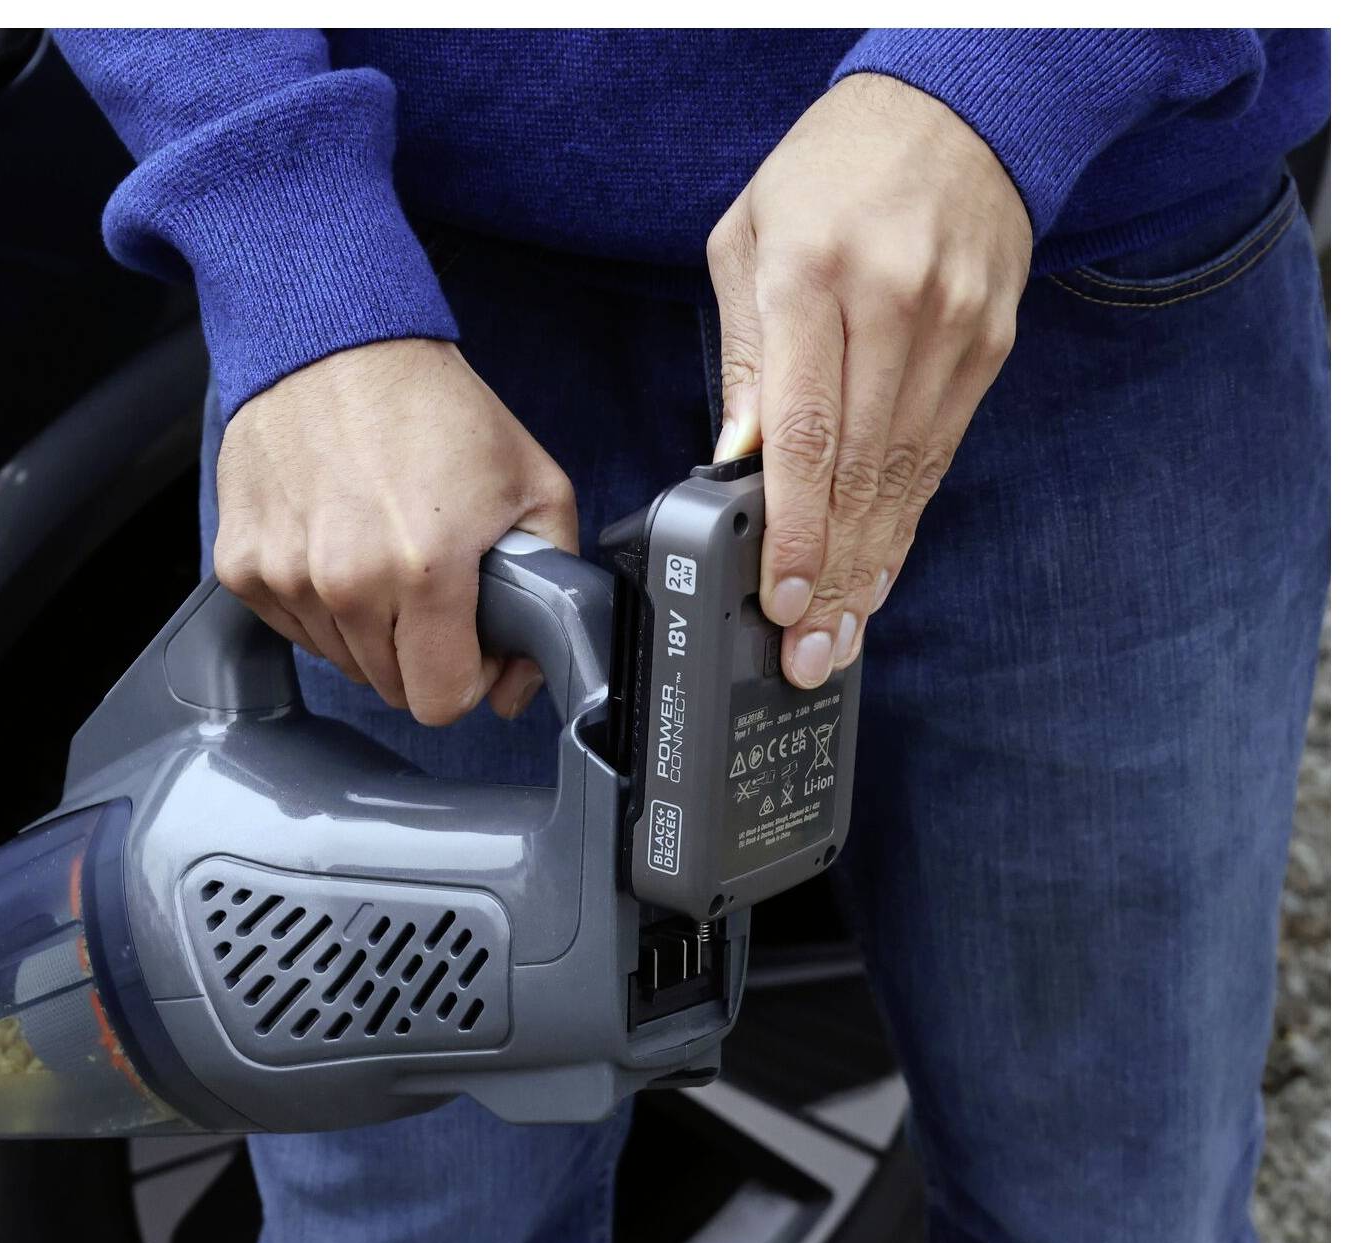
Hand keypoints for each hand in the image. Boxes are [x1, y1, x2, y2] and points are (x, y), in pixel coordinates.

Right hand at [213, 338, 577, 724]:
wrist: (333, 342)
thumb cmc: (431, 407)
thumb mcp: (535, 484)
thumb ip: (552, 588)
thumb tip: (518, 682)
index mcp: (424, 569)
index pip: (440, 701)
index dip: (467, 680)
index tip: (470, 643)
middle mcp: (345, 581)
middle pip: (389, 686)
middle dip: (420, 650)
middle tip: (432, 586)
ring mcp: (284, 575)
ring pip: (339, 660)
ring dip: (367, 627)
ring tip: (382, 552)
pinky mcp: (241, 565)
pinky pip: (291, 626)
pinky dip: (317, 602)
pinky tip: (337, 542)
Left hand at [709, 72, 1030, 686]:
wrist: (961, 108)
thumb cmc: (831, 171)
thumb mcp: (748, 240)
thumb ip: (744, 356)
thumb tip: (734, 459)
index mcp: (815, 277)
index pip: (806, 431)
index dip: (795, 528)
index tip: (781, 598)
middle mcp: (893, 308)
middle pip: (862, 471)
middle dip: (833, 575)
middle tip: (809, 652)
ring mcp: (953, 331)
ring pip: (909, 475)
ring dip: (874, 565)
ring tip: (842, 635)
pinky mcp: (989, 348)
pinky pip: (942, 454)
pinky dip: (909, 518)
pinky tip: (883, 569)